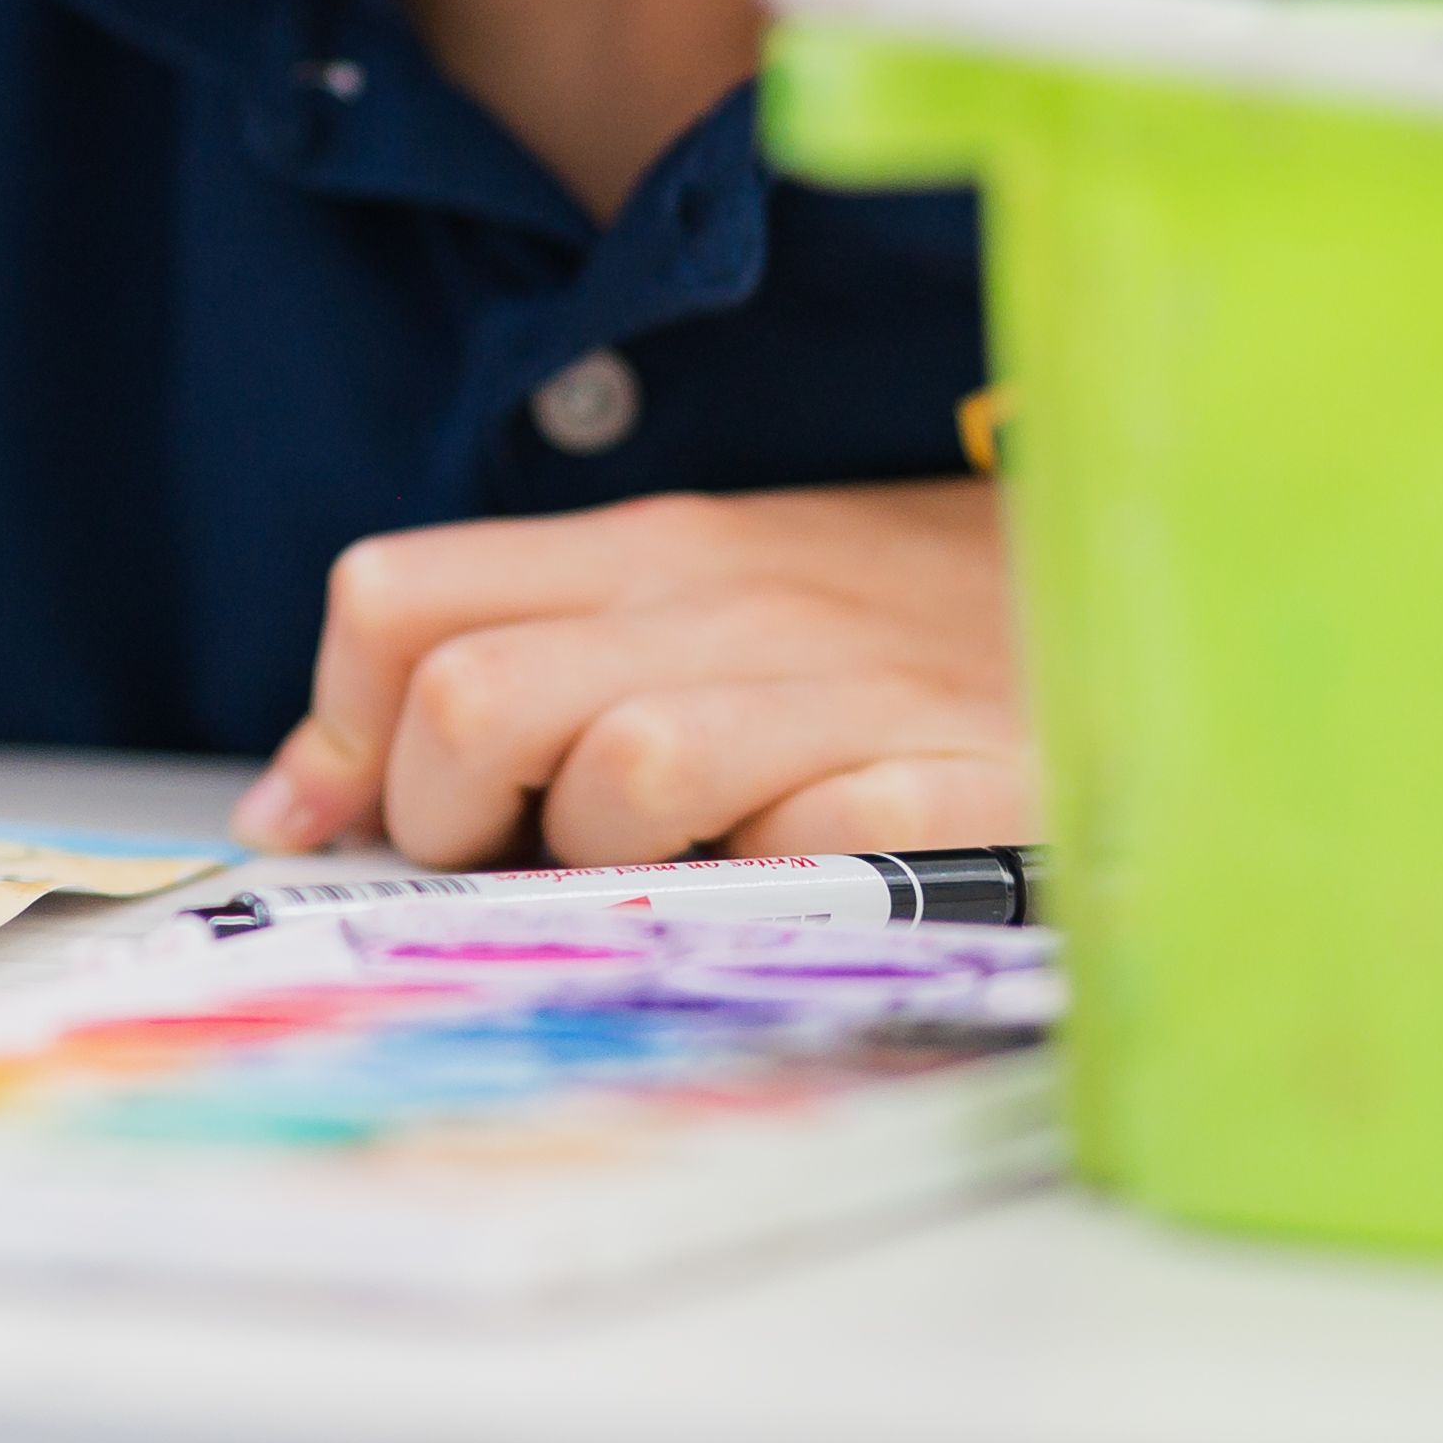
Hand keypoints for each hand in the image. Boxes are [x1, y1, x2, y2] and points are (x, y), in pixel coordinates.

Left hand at [232, 480, 1029, 867]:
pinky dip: (767, 890)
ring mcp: (839, 690)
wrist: (1143, 582)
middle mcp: (724, 602)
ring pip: (623, 778)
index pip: (396, 599)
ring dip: (610, 864)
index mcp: (648, 552)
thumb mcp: (694, 610)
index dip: (344, 729)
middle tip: (520, 864)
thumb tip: (299, 796)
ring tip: (669, 873)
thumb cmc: (891, 625)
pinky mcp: (951, 781)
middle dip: (451, 818)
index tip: (373, 818)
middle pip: (473, 697)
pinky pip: (801, 849)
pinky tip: (789, 889)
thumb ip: (507, 666)